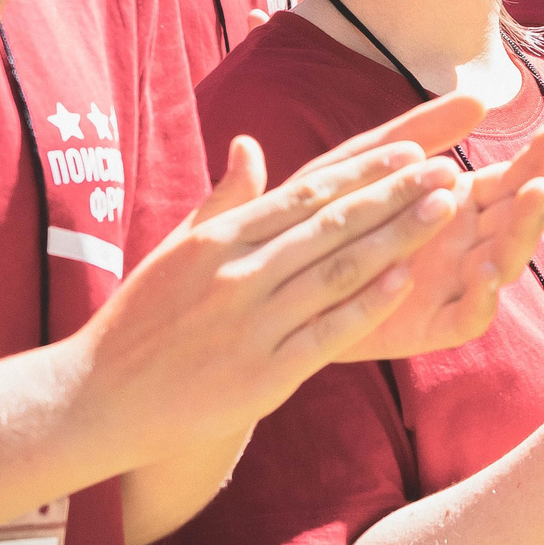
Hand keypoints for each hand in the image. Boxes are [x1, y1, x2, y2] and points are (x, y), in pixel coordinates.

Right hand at [73, 132, 470, 460]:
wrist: (97, 400)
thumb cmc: (143, 320)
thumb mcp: (176, 250)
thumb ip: (222, 200)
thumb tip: (249, 144)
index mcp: (218, 240)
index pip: (305, 195)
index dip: (363, 172)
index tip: (412, 150)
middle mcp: (237, 275)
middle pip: (330, 226)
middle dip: (394, 196)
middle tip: (446, 172)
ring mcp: (251, 325)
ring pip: (337, 273)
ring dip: (395, 240)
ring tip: (443, 212)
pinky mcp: (263, 374)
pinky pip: (326, 333)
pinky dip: (367, 306)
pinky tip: (405, 281)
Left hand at [310, 96, 543, 363]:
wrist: (277, 294)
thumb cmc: (319, 223)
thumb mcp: (362, 166)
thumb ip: (413, 134)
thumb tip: (478, 96)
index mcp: (456, 206)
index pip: (510, 179)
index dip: (536, 157)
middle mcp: (465, 246)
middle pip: (520, 218)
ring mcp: (452, 288)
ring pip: (506, 261)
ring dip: (524, 230)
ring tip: (534, 196)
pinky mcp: (429, 328)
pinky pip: (468, 318)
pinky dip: (482, 297)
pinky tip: (486, 271)